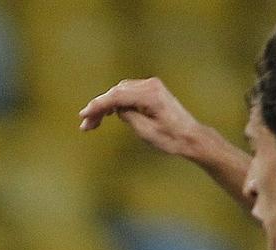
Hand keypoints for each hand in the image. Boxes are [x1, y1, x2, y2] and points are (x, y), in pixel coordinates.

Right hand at [78, 77, 206, 157]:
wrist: (191, 137)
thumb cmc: (172, 138)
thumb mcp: (146, 132)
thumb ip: (128, 116)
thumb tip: (116, 108)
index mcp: (150, 95)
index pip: (117, 96)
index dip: (98, 105)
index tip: (84, 115)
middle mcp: (150, 85)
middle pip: (116, 92)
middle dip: (99, 107)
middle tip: (85, 125)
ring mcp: (151, 86)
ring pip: (120, 91)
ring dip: (106, 105)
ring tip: (93, 123)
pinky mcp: (152, 91)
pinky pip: (128, 93)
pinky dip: (117, 103)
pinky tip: (108, 114)